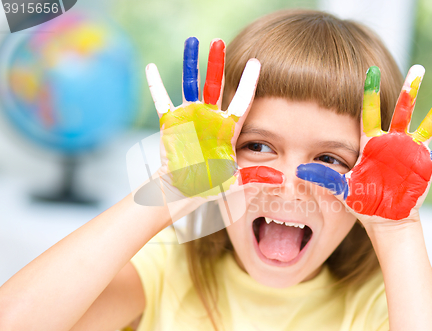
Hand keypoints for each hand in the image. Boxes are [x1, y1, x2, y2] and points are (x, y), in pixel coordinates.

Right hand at [142, 37, 282, 214]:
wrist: (185, 188)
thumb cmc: (210, 185)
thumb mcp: (234, 180)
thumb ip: (255, 177)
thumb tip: (281, 180)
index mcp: (227, 128)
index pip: (241, 100)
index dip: (248, 82)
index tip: (255, 62)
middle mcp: (210, 117)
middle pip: (215, 84)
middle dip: (217, 64)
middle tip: (219, 41)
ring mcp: (190, 116)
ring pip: (190, 84)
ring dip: (190, 64)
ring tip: (191, 41)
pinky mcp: (171, 122)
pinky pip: (162, 100)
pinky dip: (156, 85)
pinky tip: (151, 67)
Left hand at [296, 65, 431, 221]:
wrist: (383, 217)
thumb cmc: (362, 200)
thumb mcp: (342, 187)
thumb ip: (322, 176)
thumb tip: (297, 169)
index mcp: (372, 143)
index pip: (370, 112)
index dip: (371, 93)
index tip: (371, 71)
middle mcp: (393, 142)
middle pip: (403, 111)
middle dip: (411, 91)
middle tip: (419, 69)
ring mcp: (412, 152)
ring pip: (427, 124)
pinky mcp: (426, 166)